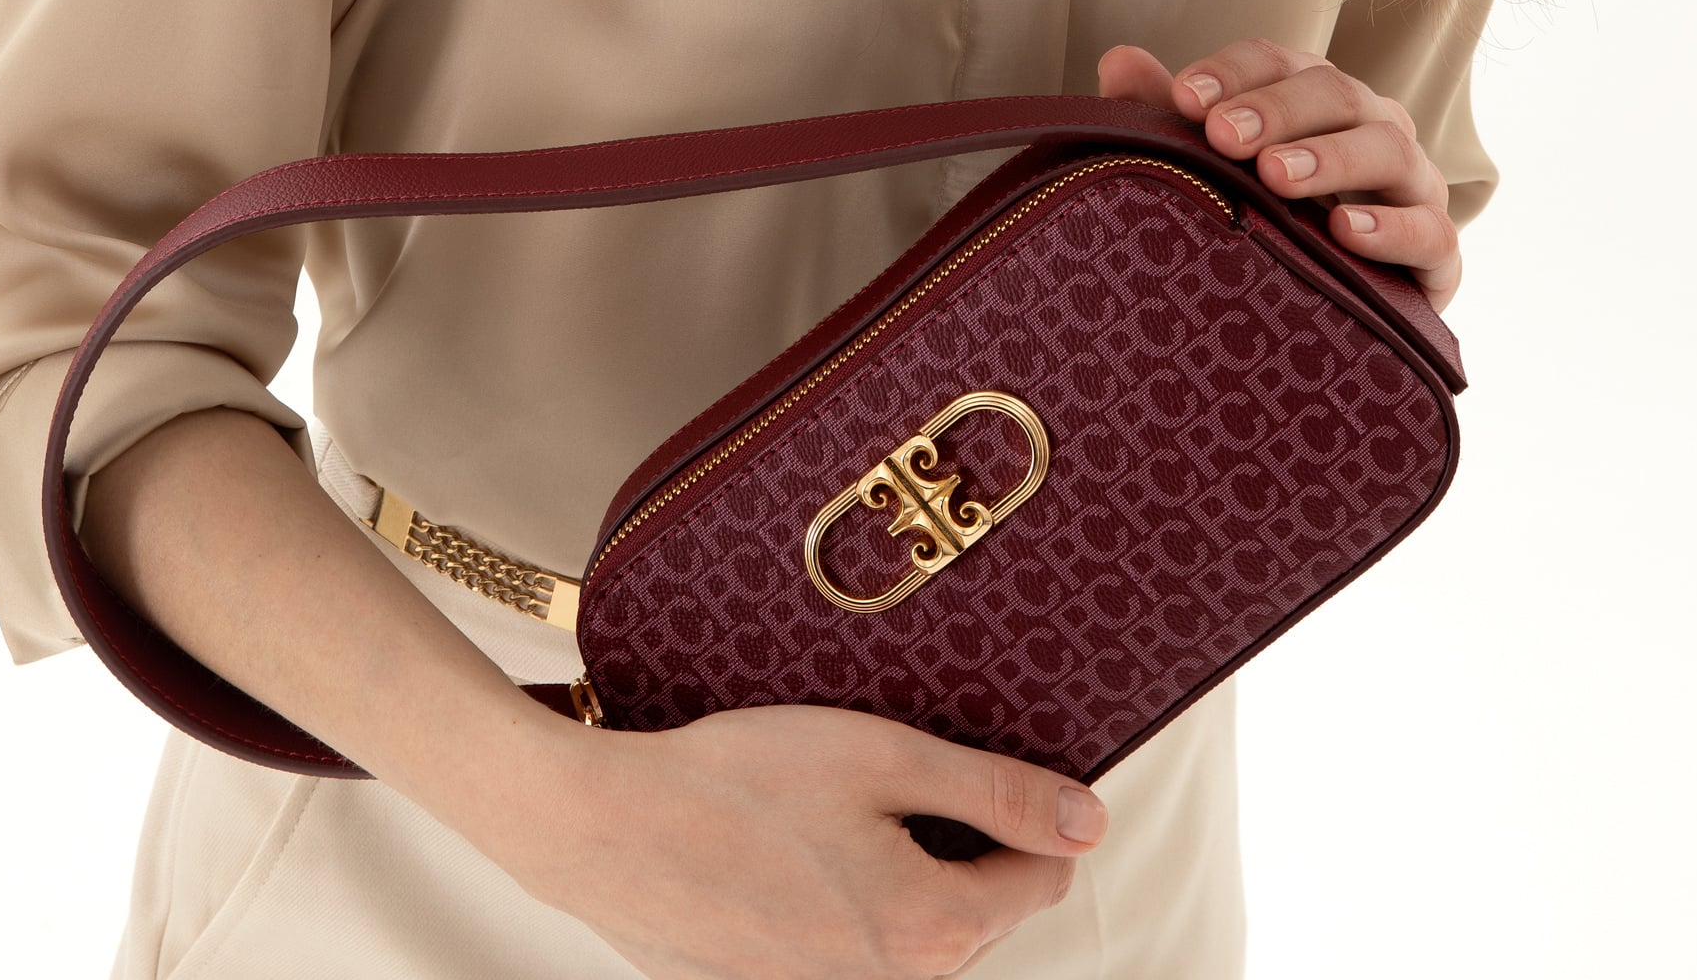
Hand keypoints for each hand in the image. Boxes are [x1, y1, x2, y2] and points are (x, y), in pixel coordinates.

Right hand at [474, 698, 1100, 978]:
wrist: (606, 831)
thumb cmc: (738, 782)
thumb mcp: (882, 755)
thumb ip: (995, 790)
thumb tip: (1090, 820)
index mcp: (934, 932)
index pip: (1042, 874)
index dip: (1025, 803)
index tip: (972, 756)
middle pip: (981, 906)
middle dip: (961, 836)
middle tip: (890, 767)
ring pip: (914, 925)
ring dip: (901, 864)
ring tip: (832, 801)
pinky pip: (848, 942)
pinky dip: (841, 891)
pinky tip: (791, 843)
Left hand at [1095, 37, 1462, 316]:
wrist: (1337, 311)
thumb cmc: (1266, 218)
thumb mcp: (1214, 167)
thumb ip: (1165, 114)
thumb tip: (1118, 60)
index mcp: (1315, 93)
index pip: (1276, 60)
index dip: (1231, 73)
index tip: (1182, 99)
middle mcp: (1372, 124)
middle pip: (1333, 91)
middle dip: (1275, 109)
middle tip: (1223, 137)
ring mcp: (1413, 184)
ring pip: (1388, 148)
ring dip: (1331, 157)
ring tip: (1276, 177)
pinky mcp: (1440, 252)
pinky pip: (1432, 230)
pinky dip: (1393, 228)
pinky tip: (1346, 232)